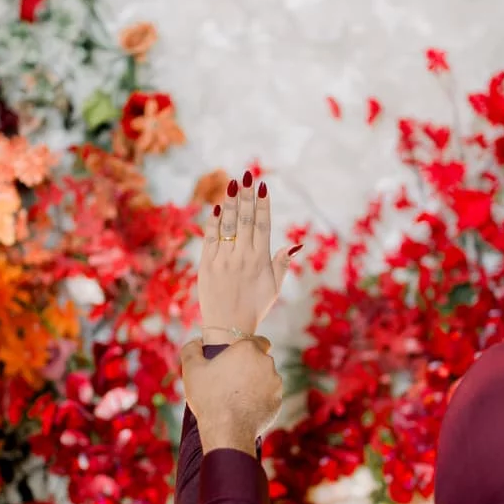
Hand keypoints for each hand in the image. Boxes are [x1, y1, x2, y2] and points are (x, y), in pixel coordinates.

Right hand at [181, 337, 282, 454]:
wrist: (228, 431)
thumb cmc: (209, 397)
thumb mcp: (191, 369)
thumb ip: (192, 349)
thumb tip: (198, 341)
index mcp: (248, 349)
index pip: (257, 340)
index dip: (246, 349)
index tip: (234, 360)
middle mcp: (266, 362)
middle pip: (260, 360)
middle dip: (249, 367)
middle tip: (230, 380)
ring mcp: (275, 383)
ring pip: (266, 378)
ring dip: (255, 383)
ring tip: (236, 397)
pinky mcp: (278, 401)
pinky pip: (268, 395)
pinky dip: (259, 399)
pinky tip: (244, 408)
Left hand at [199, 173, 300, 337]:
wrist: (228, 328)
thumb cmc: (255, 307)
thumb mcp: (274, 287)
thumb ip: (282, 262)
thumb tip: (297, 243)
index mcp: (260, 260)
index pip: (262, 224)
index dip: (262, 204)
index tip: (262, 186)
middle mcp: (242, 257)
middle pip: (244, 219)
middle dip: (246, 195)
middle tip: (247, 175)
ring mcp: (223, 260)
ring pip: (227, 225)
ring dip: (229, 202)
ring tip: (232, 184)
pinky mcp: (206, 265)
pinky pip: (210, 238)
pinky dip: (213, 223)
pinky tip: (217, 208)